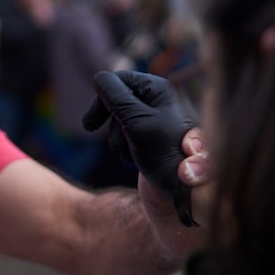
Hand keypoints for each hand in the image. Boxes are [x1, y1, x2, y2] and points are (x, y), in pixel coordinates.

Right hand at [82, 71, 201, 227]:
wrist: (184, 196)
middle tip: (91, 131)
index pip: (120, 79)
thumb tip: (99, 77)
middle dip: (109, 120)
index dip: (102, 98)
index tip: (90, 124)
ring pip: (120, 119)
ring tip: (128, 153)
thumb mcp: (136, 122)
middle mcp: (161, 101)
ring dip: (117, 137)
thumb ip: (115, 97)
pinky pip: (127, 135)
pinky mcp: (152, 139)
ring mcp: (156, 121)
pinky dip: (124, 146)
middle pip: (117, 99)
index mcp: (162, 90)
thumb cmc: (165, 157)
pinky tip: (132, 159)